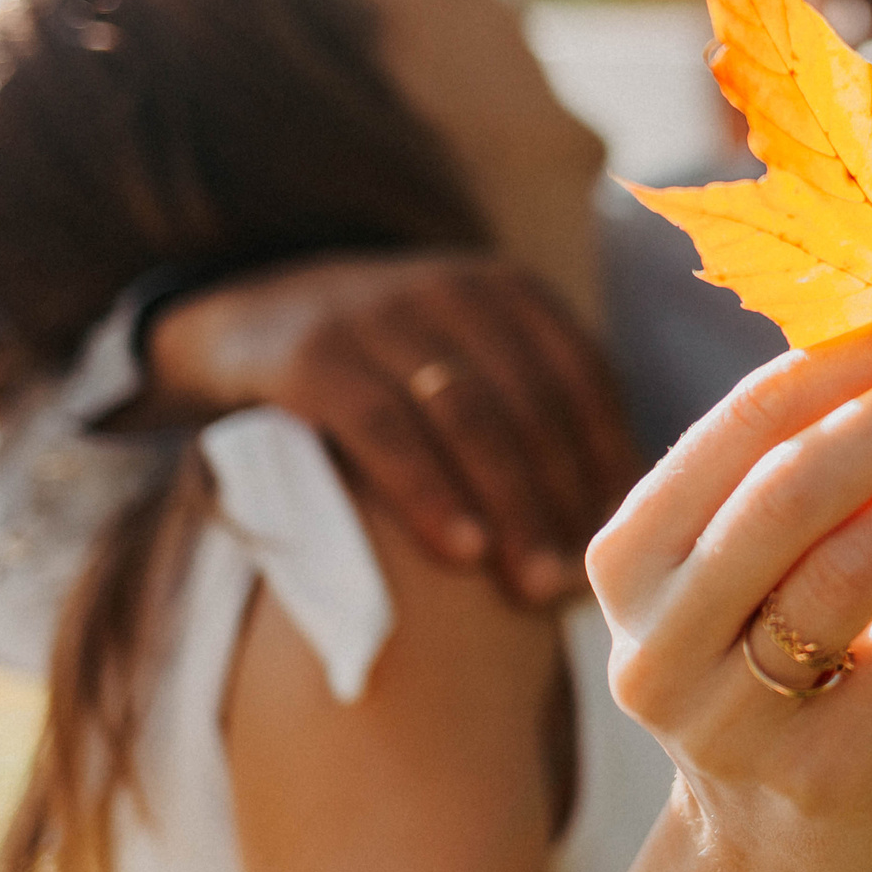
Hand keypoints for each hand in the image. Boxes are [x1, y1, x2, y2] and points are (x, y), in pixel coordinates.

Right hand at [143, 249, 638, 602]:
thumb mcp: (463, 361)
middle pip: (530, 402)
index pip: (582, 375)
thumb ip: (529, 416)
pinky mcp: (312, 355)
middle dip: (561, 497)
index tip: (622, 535)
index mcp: (506, 290)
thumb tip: (614, 519)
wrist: (249, 315)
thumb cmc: (387, 368)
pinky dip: (429, 491)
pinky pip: (383, 428)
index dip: (608, 457)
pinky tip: (462, 548)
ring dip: (510, 504)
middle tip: (577, 582)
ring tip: (532, 584)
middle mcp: (450, 288)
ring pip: (467, 415)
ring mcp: (378, 314)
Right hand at [585, 294, 871, 871]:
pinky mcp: (815, 774)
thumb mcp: (752, 561)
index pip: (750, 419)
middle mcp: (658, 636)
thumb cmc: (776, 654)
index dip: (868, 355)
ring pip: (853, 563)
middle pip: (799, 484)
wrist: (769, 842)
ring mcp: (730, 716)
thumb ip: (807, 462)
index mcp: (631, 555)